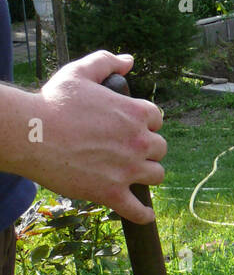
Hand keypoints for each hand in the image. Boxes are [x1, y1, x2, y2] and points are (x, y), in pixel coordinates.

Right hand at [33, 52, 165, 223]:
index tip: (135, 127)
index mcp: (134, 113)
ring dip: (147, 175)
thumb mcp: (79, 72)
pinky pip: (139, 210)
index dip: (146, 123)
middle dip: (148, 149)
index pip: (157, 119)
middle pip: (160, 149)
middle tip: (132, 150)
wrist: (32, 133)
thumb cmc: (53, 102)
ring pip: (156, 176)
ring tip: (135, 175)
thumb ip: (106, 62)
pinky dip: (143, 214)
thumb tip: (129, 60)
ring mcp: (127, 170)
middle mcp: (137, 142)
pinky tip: (144, 213)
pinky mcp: (112, 193)